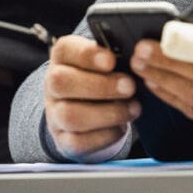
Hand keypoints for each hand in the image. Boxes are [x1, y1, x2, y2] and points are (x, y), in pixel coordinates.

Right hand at [43, 35, 140, 161]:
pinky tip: (122, 127)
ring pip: (69, 115)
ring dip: (107, 113)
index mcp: (63, 57)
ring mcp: (55, 115)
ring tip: (134, 108)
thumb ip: (116, 55)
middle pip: (61, 83)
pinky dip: (105, 135)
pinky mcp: (64, 140)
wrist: (90, 111)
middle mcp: (52, 85)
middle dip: (100, 86)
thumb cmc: (104, 77)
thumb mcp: (107, 61)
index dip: (87, 55)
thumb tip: (140, 54)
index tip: (112, 60)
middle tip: (130, 87)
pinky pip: (78, 142)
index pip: (64, 49)